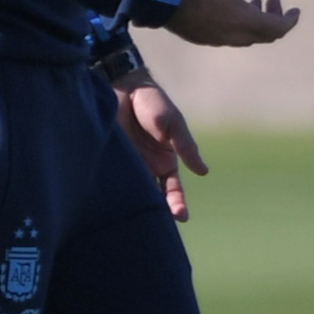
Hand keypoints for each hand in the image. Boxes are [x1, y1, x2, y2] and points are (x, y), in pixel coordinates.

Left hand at [115, 75, 208, 221]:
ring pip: (133, 194)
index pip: (173, 190)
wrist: (121, 86)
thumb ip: (186, 147)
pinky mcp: (109, 162)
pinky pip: (113, 183)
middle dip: (157, 213)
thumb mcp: (172, 125)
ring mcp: (126, 167)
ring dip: (135, 207)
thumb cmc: (151, 103)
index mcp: (165, 162)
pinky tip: (115, 205)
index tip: (180, 215)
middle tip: (158, 226)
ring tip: (138, 222)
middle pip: (152, 199)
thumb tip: (204, 172)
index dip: (177, 203)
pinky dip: (115, 195)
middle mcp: (146, 169)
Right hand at [168, 0, 301, 46]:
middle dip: (275, 19)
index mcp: (244, 19)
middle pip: (266, 36)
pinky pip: (233, 38)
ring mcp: (219, 40)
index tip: (295, 10)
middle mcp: (235, 35)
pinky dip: (242, 27)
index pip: (278, 28)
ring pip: (250, 38)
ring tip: (255, 1)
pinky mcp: (206, 39)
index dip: (290, 20)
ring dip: (258, 23)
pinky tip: (233, 10)